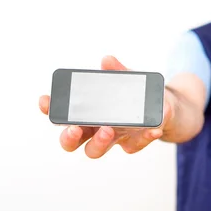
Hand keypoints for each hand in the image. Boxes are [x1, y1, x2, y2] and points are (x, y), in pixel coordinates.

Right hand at [38, 55, 172, 157]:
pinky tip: (152, 129)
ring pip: (95, 149)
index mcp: (87, 112)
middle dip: (69, 136)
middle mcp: (94, 129)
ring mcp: (113, 138)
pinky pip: (135, 144)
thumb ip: (118, 71)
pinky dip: (144, 137)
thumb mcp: (129, 79)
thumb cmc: (137, 95)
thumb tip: (107, 60)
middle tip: (74, 128)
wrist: (165, 109)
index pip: (63, 114)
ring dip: (99, 141)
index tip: (45, 101)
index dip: (51, 109)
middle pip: (72, 140)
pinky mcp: (133, 143)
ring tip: (109, 129)